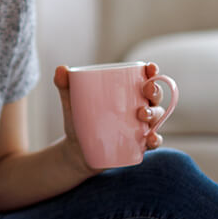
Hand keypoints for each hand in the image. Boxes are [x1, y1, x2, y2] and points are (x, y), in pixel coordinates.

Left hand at [53, 61, 167, 173]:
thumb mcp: (71, 103)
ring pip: (157, 117)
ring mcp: (141, 126)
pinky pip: (153, 141)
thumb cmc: (79, 120)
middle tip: (146, 91)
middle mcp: (139, 107)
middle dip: (155, 91)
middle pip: (155, 96)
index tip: (150, 67)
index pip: (144, 78)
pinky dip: (155, 140)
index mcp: (128, 92)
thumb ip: (65, 86)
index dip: (152, 71)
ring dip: (154, 114)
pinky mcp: (138, 144)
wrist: (76, 150)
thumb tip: (60, 69)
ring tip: (142, 114)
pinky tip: (151, 139)